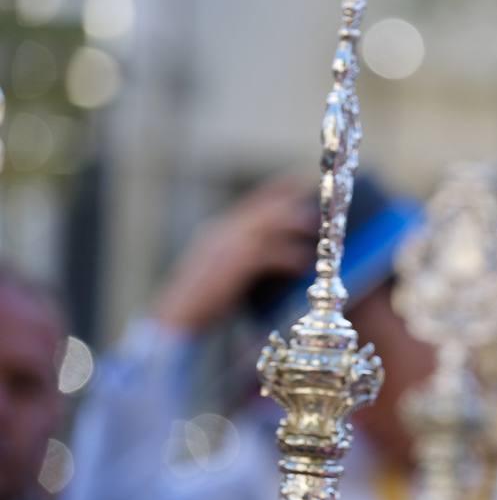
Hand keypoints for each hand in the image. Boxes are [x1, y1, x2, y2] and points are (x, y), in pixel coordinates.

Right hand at [151, 176, 317, 335]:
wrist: (175, 319)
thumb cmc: (201, 301)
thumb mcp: (221, 271)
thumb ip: (243, 258)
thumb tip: (275, 256)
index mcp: (217, 233)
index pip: (251, 204)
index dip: (275, 192)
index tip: (298, 181)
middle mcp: (221, 233)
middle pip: (263, 209)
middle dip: (290, 202)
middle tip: (316, 200)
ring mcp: (226, 246)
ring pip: (268, 225)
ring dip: (294, 224)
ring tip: (315, 227)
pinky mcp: (234, 265)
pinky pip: (269, 254)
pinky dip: (289, 257)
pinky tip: (304, 264)